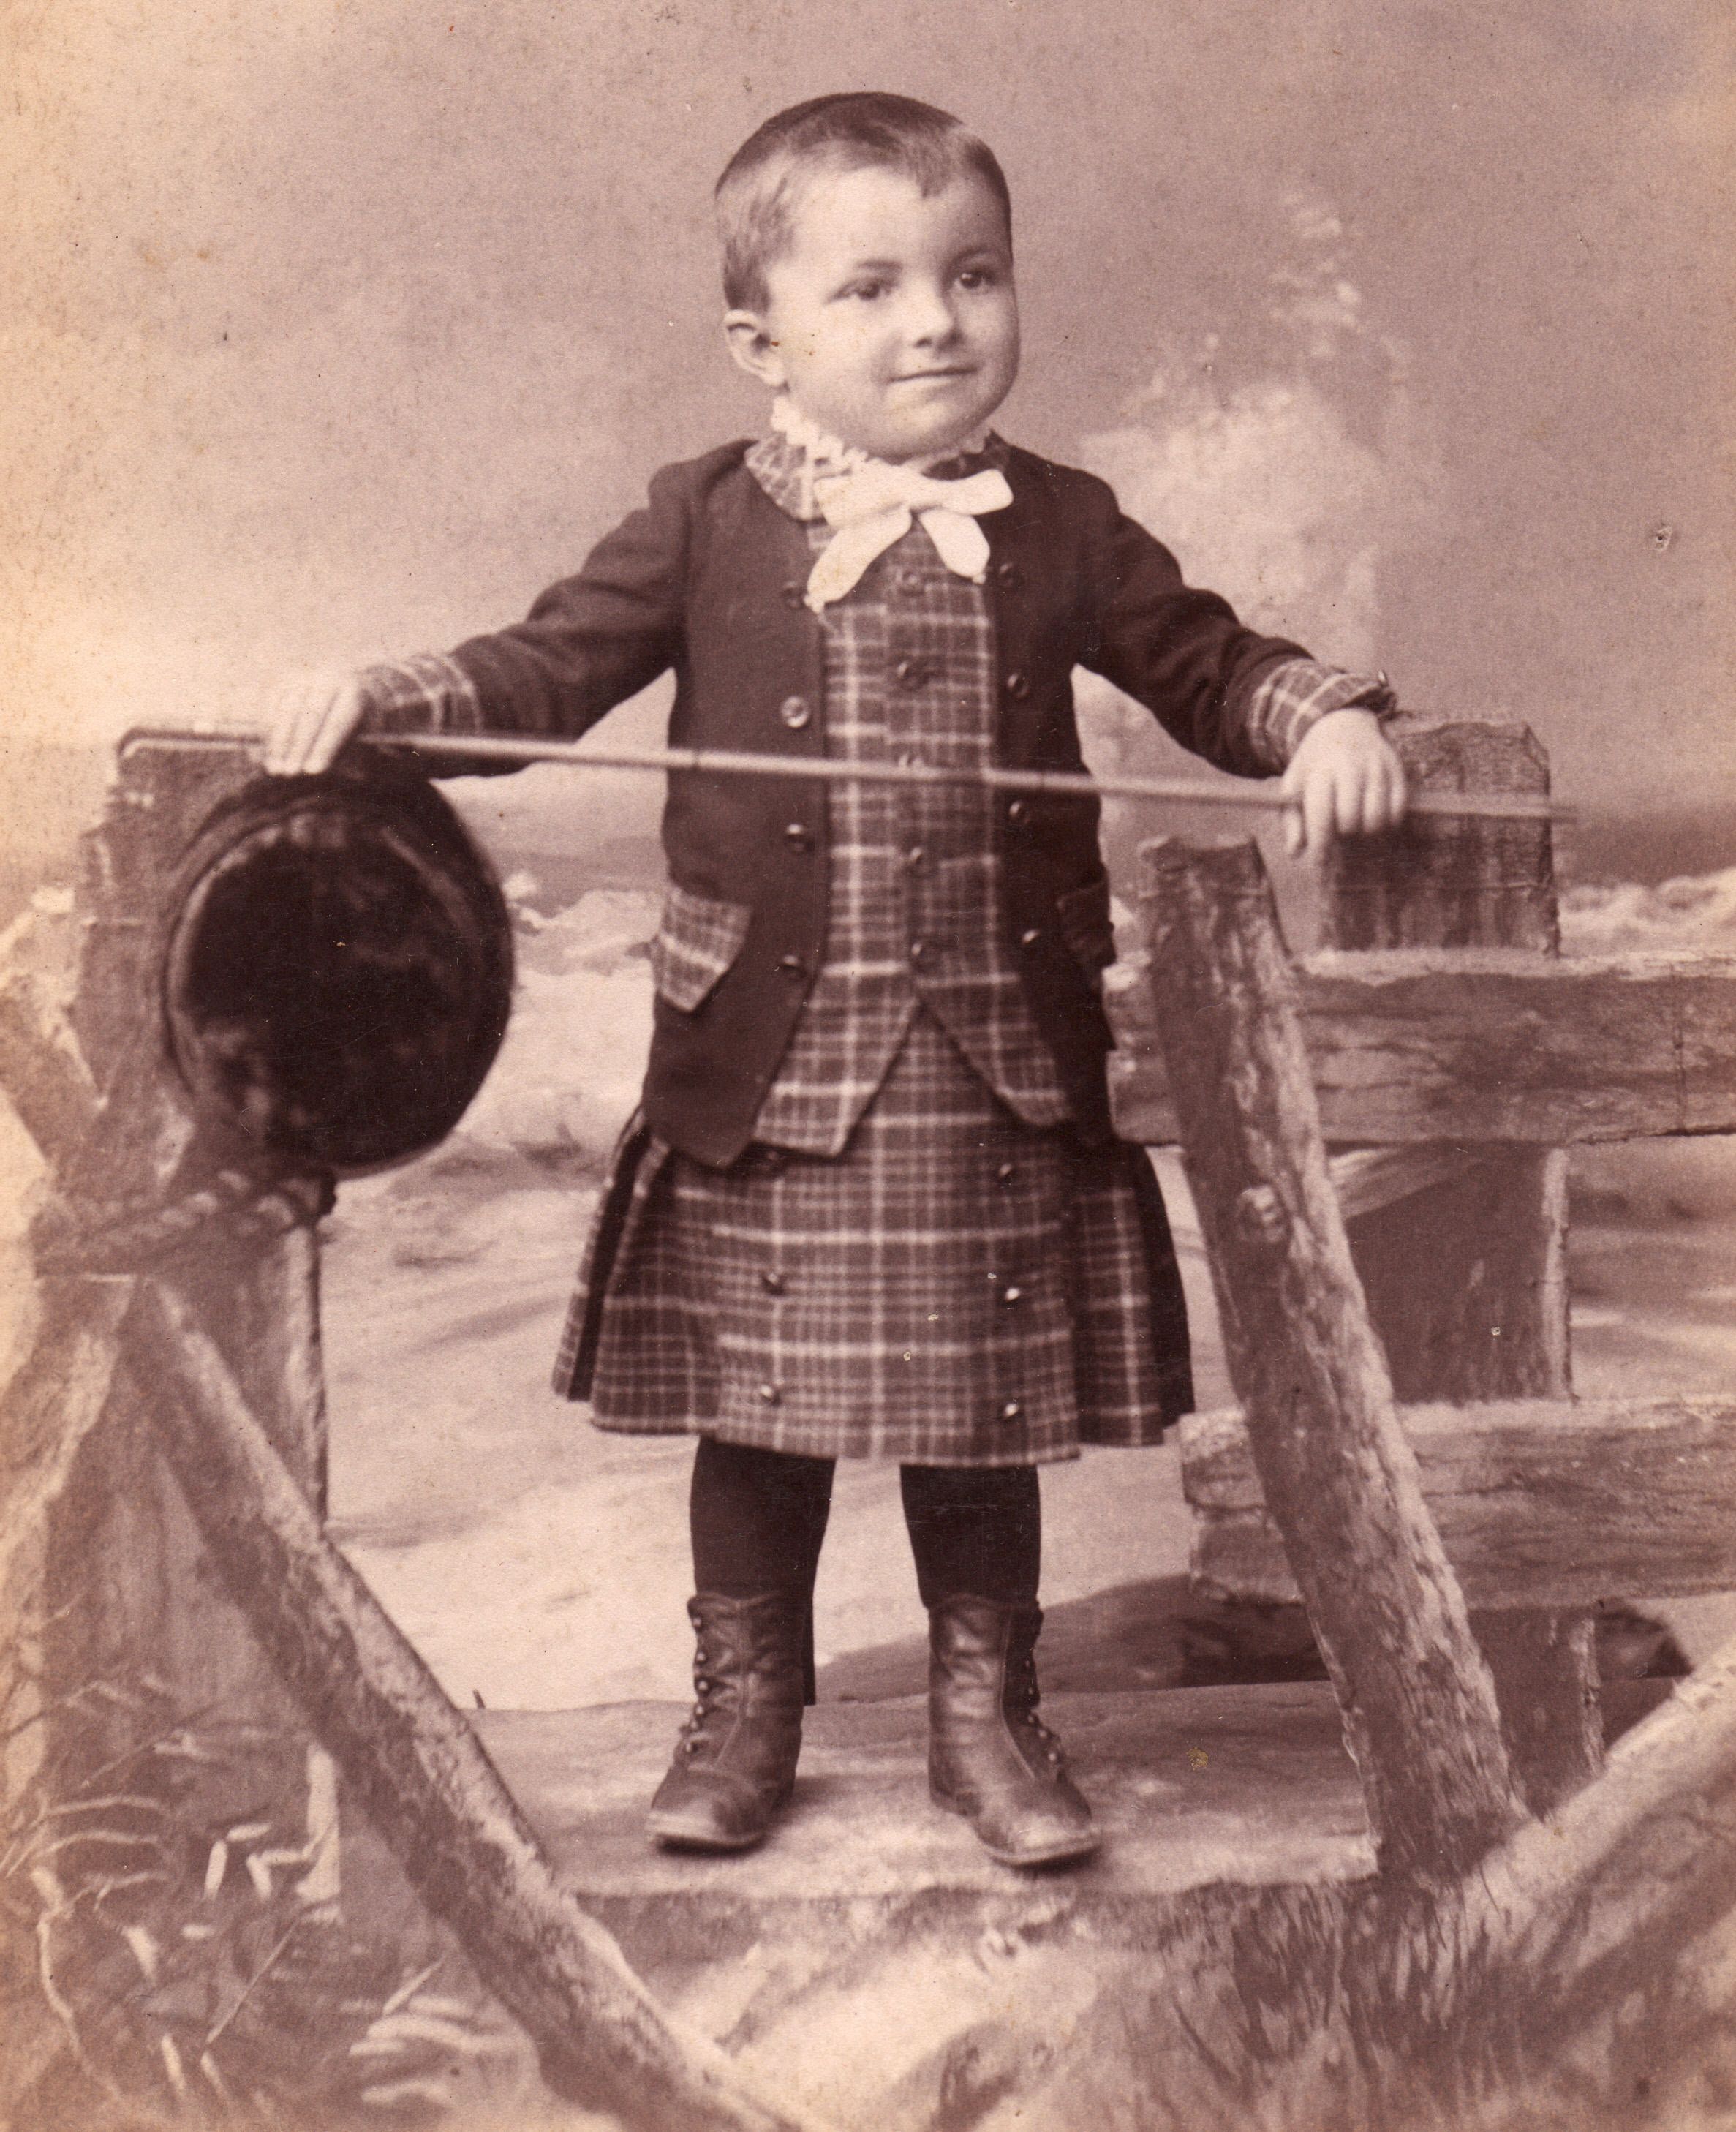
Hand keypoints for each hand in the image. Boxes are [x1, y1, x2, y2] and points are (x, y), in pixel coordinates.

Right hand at [262, 669, 370, 775]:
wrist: (345, 687)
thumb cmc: (356, 722)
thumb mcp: (361, 736)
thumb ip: (347, 752)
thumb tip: (317, 772)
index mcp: (354, 692)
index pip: (338, 722)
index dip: (324, 748)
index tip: (313, 772)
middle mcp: (328, 678)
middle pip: (311, 715)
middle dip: (299, 747)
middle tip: (291, 774)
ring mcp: (304, 676)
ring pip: (287, 710)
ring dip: (279, 742)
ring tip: (275, 769)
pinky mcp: (283, 679)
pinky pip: (271, 705)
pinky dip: (268, 730)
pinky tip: (268, 753)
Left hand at [1280, 709, 1407, 858]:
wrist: (1343, 724)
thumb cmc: (1315, 764)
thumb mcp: (1295, 784)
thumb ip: (1292, 819)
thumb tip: (1295, 852)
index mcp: (1321, 770)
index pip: (1321, 813)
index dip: (1320, 842)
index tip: (1319, 862)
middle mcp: (1351, 767)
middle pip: (1350, 820)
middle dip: (1342, 832)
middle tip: (1339, 828)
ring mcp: (1377, 767)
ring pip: (1376, 818)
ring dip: (1365, 830)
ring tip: (1356, 822)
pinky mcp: (1397, 770)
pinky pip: (1397, 810)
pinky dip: (1386, 821)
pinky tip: (1373, 815)